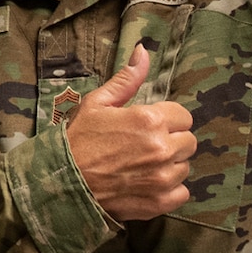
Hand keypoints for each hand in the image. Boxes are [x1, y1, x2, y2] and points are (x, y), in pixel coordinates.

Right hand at [64, 44, 197, 220]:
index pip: (183, 116)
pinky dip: (170, 189)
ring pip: (185, 167)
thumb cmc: (78, 140)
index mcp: (150, 119)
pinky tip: (149, 183)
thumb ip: (127, 79)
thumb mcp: (98, 103)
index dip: (167, 119)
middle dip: (171, 141)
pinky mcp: (160, 201)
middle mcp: (162, 148)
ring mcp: (163, 177)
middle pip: (188, 142)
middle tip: (147, 145)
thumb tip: (144, 50)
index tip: (150, 126)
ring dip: (170, 165)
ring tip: (144, 165)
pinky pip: (182, 192)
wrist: (63, 182)